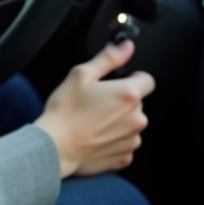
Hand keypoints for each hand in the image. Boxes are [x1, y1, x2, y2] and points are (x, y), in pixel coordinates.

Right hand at [33, 41, 154, 177]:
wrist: (56, 146)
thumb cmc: (66, 111)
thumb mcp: (82, 74)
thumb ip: (108, 58)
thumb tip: (126, 47)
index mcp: (128, 95)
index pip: (148, 80)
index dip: (133, 77)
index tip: (117, 81)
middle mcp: (136, 118)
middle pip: (137, 103)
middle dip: (121, 100)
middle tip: (96, 101)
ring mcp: (131, 140)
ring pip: (131, 123)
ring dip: (118, 120)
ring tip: (93, 120)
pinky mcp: (124, 157)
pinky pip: (124, 143)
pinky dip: (113, 139)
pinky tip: (95, 135)